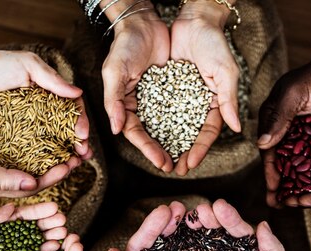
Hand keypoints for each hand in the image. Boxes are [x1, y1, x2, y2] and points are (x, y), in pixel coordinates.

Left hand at [0, 48, 90, 159]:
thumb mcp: (27, 65)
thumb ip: (52, 79)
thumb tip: (78, 93)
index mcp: (49, 93)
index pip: (72, 110)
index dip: (80, 123)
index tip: (83, 136)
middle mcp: (41, 110)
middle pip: (65, 129)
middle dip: (77, 143)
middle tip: (84, 155)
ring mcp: (27, 124)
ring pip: (51, 141)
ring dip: (64, 154)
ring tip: (71, 165)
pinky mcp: (12, 134)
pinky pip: (30, 148)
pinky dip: (41, 158)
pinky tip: (48, 168)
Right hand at [0, 97, 86, 197]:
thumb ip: (3, 178)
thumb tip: (32, 184)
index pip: (31, 186)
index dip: (52, 178)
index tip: (68, 166)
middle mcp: (4, 172)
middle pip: (39, 172)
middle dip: (59, 166)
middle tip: (79, 156)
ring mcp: (4, 154)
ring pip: (37, 156)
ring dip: (55, 151)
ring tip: (73, 143)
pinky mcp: (5, 137)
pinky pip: (29, 139)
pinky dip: (44, 135)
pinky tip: (57, 127)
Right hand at [102, 8, 172, 171]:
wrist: (144, 23)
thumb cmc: (124, 46)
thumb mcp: (114, 72)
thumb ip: (114, 101)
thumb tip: (116, 130)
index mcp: (125, 105)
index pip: (136, 133)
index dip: (149, 149)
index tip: (163, 163)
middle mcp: (141, 106)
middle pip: (153, 135)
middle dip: (163, 152)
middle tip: (177, 167)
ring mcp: (158, 99)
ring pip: (168, 126)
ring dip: (177, 143)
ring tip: (188, 158)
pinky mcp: (173, 90)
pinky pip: (181, 110)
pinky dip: (187, 123)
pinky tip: (197, 135)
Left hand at [170, 2, 240, 175]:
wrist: (194, 20)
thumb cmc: (214, 44)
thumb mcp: (225, 72)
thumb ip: (228, 100)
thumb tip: (237, 128)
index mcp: (215, 103)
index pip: (207, 133)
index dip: (199, 149)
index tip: (190, 164)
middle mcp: (198, 104)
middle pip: (189, 135)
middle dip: (182, 153)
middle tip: (174, 170)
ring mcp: (181, 98)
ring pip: (173, 126)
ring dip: (167, 144)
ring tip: (160, 159)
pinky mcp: (165, 88)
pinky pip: (159, 110)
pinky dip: (154, 124)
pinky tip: (147, 137)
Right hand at [191, 200, 289, 250]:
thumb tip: (262, 225)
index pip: (241, 233)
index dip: (230, 218)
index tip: (218, 207)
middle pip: (220, 235)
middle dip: (210, 219)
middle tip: (199, 211)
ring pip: (203, 245)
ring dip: (195, 230)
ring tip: (187, 219)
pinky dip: (183, 249)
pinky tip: (176, 237)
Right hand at [258, 53, 310, 207]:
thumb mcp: (295, 94)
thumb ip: (279, 117)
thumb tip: (262, 145)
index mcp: (275, 119)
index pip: (269, 152)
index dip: (270, 174)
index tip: (272, 193)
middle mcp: (288, 130)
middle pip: (282, 163)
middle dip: (281, 186)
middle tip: (281, 206)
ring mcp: (307, 135)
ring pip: (300, 166)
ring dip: (299, 185)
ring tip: (299, 204)